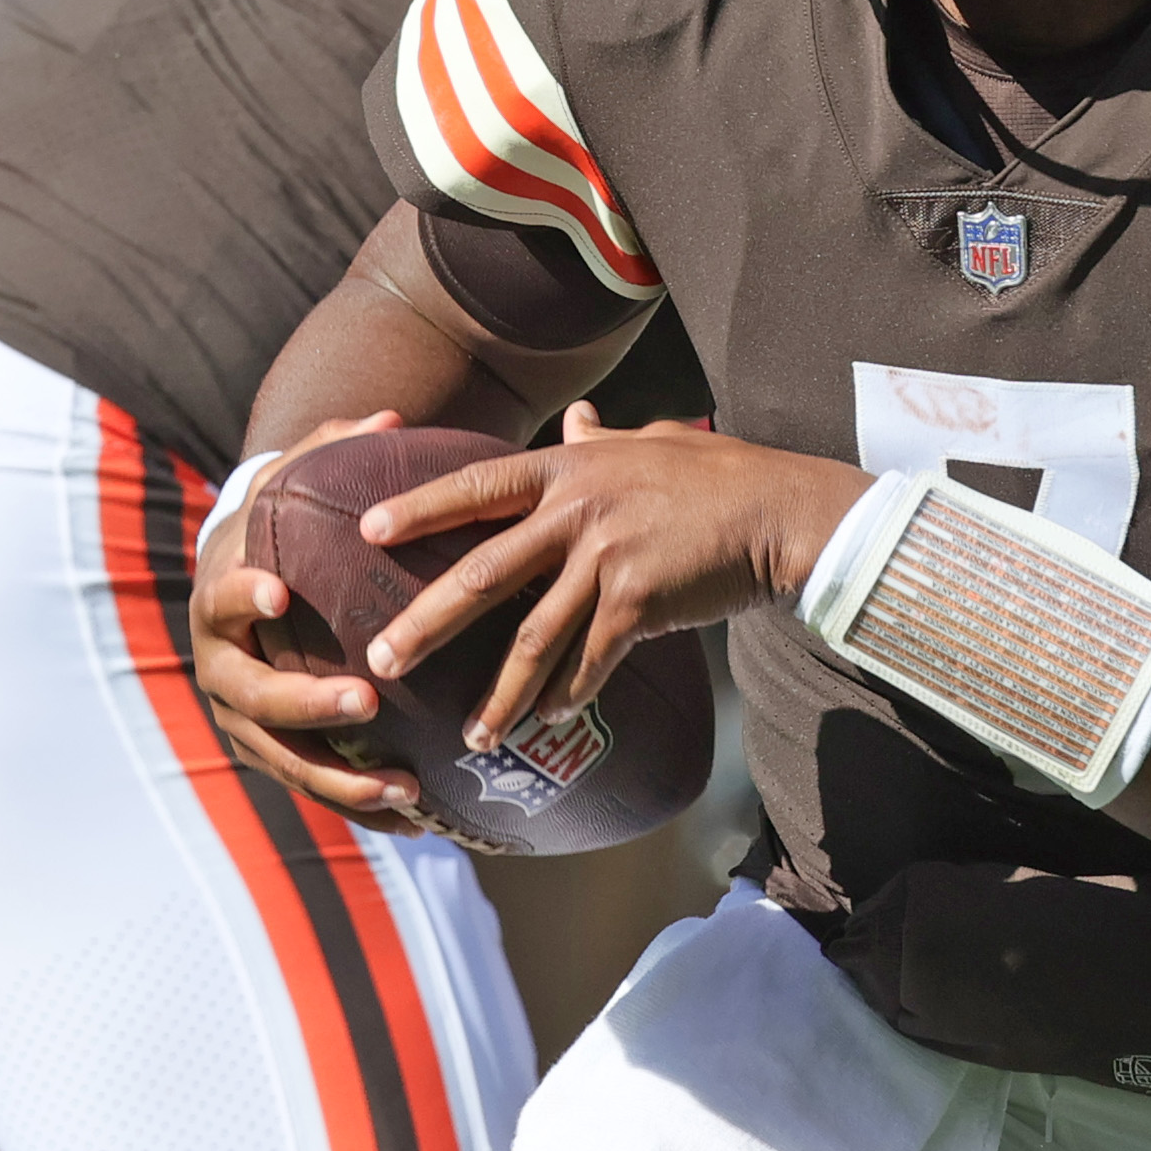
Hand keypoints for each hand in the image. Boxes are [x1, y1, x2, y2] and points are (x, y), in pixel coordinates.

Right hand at [191, 411, 425, 825]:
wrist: (252, 588)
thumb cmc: (283, 530)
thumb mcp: (294, 484)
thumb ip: (331, 447)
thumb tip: (387, 416)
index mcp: (224, 602)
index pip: (226, 600)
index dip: (245, 599)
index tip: (280, 595)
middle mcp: (224, 670)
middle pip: (255, 699)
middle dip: (307, 707)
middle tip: (365, 703)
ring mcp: (246, 720)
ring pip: (284, 761)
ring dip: (340, 781)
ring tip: (404, 791)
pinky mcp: (276, 753)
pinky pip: (315, 786)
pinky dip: (359, 804)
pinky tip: (418, 819)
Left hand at [358, 404, 868, 749]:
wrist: (784, 513)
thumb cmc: (722, 476)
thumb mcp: (656, 443)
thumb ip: (604, 439)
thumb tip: (575, 416)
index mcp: (573, 469)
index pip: (479, 486)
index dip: (421, 508)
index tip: (366, 532)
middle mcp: (580, 511)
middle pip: (484, 574)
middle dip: (427, 622)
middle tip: (381, 660)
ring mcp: (608, 557)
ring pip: (534, 636)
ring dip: (498, 691)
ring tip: (470, 733)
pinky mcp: (640, 601)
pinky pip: (590, 659)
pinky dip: (567, 694)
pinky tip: (548, 721)